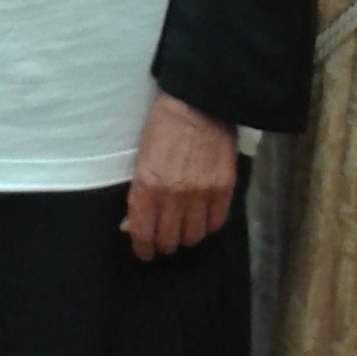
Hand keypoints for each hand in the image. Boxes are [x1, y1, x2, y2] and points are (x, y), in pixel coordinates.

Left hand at [122, 92, 236, 260]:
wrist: (198, 103)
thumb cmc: (162, 127)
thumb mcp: (140, 158)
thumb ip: (138, 193)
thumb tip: (131, 224)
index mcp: (147, 185)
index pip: (143, 232)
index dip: (143, 248)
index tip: (144, 252)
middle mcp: (174, 195)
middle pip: (169, 239)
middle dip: (164, 244)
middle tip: (164, 240)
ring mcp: (201, 193)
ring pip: (194, 235)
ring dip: (187, 236)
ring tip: (184, 230)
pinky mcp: (224, 188)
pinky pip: (216, 222)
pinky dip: (208, 225)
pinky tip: (203, 219)